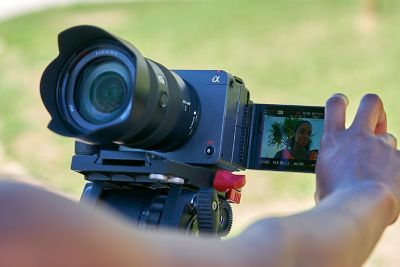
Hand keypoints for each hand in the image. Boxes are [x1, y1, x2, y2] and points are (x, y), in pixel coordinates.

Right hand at [315, 94, 399, 221]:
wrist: (361, 208)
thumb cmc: (335, 200)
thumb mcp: (323, 180)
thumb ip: (332, 169)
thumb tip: (335, 175)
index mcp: (333, 140)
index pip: (335, 105)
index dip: (339, 101)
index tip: (341, 103)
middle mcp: (358, 137)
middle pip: (370, 103)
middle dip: (372, 107)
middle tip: (372, 118)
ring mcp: (382, 146)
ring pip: (388, 137)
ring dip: (384, 149)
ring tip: (378, 171)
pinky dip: (395, 170)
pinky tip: (390, 185)